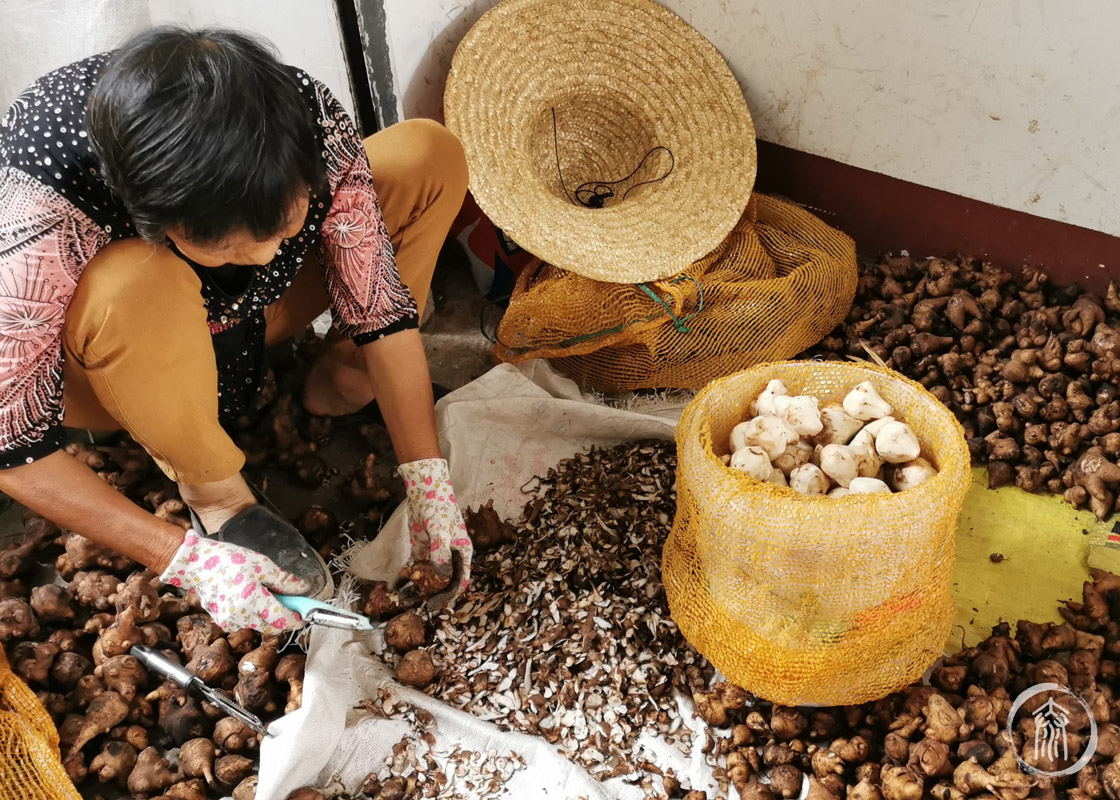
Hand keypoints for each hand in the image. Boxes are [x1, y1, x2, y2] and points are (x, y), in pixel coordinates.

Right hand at [159, 531, 308, 634]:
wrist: (195, 564)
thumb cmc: (227, 560)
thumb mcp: (261, 564)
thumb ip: (283, 580)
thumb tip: (302, 589)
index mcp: (252, 601)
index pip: (282, 619)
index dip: (297, 619)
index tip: (305, 616)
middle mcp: (241, 616)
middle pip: (271, 626)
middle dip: (282, 617)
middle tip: (288, 601)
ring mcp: (230, 621)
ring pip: (258, 624)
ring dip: (266, 614)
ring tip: (263, 593)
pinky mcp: (222, 621)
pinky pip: (245, 621)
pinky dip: (252, 613)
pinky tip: (248, 596)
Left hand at [399, 458, 472, 601]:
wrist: (424, 491)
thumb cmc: (439, 509)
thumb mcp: (441, 532)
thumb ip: (441, 555)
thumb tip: (441, 578)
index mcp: (463, 553)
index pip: (461, 581)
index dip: (451, 595)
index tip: (437, 606)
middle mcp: (451, 557)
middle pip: (446, 582)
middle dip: (435, 594)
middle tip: (421, 605)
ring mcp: (437, 555)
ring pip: (431, 577)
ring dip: (421, 588)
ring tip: (407, 599)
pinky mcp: (423, 551)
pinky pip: (419, 568)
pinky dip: (412, 576)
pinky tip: (401, 584)